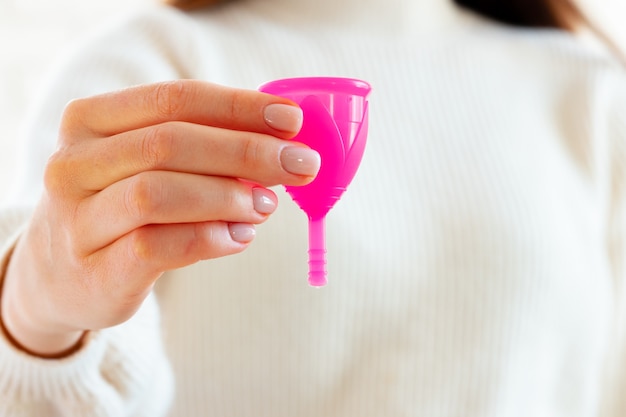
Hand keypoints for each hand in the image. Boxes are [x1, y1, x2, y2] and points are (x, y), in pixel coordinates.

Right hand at [0, 80, 319, 356]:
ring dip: (227, 196)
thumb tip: (282, 141)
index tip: (292, 120)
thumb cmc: (120, 206)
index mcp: (91, 121)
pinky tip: (241, 237)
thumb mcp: (146, 164)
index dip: (238, 107)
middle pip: (168, 143)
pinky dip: (210, 238)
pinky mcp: (95, 271)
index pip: (173, 100)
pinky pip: (157, 247)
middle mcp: (75, 164)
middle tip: (301, 165)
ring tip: (267, 205)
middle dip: (246, 151)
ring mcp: (78, 220)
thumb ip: (202, 147)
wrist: (62, 273)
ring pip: (158, 193)